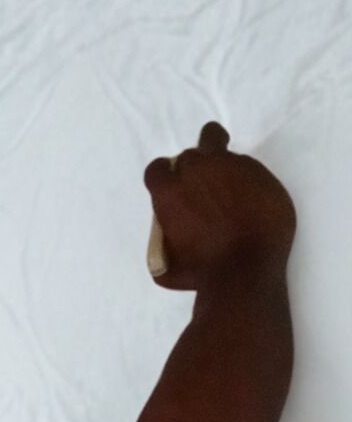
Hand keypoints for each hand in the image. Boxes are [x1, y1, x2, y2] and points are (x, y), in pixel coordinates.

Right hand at [143, 120, 296, 291]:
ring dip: (225, 173)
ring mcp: (235, 168)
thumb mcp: (164, 259)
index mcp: (170, 190)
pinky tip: (252, 210)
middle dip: (199, 167)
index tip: (174, 192)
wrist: (246, 271)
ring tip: (233, 201)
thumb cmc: (200, 271)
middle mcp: (200, 170)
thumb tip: (171, 234)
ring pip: (227, 156)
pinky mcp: (263, 176)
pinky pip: (253, 174)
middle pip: (194, 150)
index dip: (164, 179)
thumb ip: (164, 237)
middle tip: (206, 188)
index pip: (157, 168)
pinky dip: (250, 187)